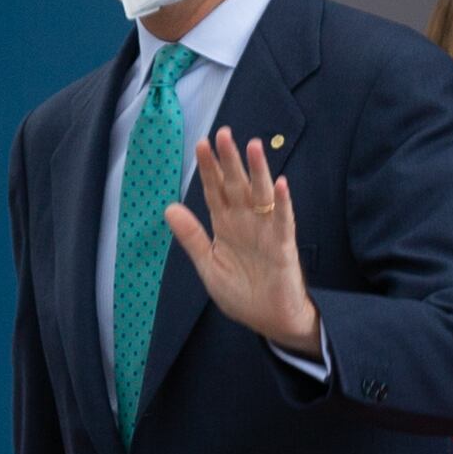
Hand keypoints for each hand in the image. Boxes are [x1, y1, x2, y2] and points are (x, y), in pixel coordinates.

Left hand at [160, 129, 321, 356]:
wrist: (269, 320)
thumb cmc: (241, 292)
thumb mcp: (208, 265)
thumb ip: (191, 237)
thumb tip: (168, 208)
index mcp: (226, 225)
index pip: (215, 190)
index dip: (209, 168)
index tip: (201, 143)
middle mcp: (246, 222)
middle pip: (237, 185)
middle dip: (230, 160)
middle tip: (224, 133)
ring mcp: (266, 231)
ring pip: (261, 195)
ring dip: (258, 171)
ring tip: (253, 146)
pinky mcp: (283, 246)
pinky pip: (283, 222)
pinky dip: (282, 204)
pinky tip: (281, 185)